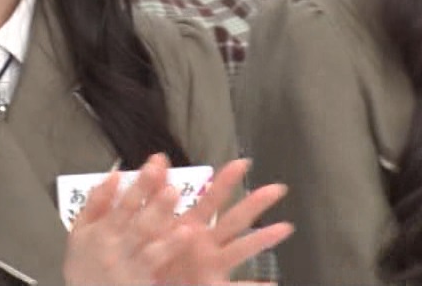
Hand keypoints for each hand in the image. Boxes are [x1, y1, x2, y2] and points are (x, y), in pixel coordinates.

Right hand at [63, 154, 199, 285]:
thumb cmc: (86, 269)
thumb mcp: (79, 235)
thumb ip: (95, 204)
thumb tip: (113, 176)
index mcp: (101, 230)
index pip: (123, 201)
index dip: (140, 182)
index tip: (154, 165)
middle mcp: (115, 244)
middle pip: (136, 213)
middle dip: (151, 193)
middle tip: (164, 172)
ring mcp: (129, 262)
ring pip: (147, 233)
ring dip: (161, 213)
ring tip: (174, 194)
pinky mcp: (140, 279)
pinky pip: (156, 258)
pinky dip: (170, 244)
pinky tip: (184, 232)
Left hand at [149, 159, 292, 284]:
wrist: (147, 279)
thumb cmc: (151, 250)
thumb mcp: (150, 218)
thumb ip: (153, 190)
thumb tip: (158, 158)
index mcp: (192, 225)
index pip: (211, 198)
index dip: (226, 181)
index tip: (243, 163)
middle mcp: (207, 243)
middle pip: (234, 219)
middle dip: (254, 203)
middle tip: (277, 188)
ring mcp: (211, 264)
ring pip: (240, 249)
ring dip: (262, 239)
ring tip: (285, 228)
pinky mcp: (210, 284)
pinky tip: (272, 284)